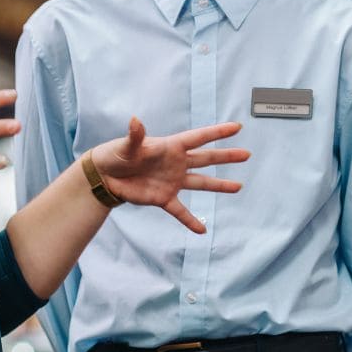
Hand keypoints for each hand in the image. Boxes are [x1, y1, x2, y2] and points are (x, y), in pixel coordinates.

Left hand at [90, 118, 248, 232]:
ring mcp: (172, 181)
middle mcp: (176, 163)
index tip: (236, 128)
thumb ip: (135, 135)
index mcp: (171, 147)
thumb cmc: (116, 155)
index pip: (199, 138)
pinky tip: (202, 231)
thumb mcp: (126, 145)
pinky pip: (181, 211)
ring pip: (201, 183)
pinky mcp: (164, 198)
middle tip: (246, 154)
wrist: (105, 176)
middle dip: (226, 157)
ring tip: (238, 187)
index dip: (217, 133)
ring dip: (219, 186)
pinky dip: (190, 220)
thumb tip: (134, 121)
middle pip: (206, 159)